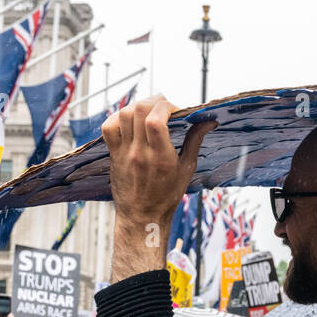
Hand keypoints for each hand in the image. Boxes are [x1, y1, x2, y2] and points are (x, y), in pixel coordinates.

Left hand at [102, 95, 215, 279]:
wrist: (142, 216)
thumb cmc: (167, 196)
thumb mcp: (187, 170)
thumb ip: (195, 141)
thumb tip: (208, 121)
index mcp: (160, 157)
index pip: (155, 119)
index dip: (166, 106)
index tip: (176, 110)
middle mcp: (140, 152)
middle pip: (139, 110)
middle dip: (154, 100)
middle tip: (164, 106)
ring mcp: (124, 152)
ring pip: (123, 114)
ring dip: (138, 106)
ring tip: (149, 112)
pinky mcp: (113, 154)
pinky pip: (108, 127)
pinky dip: (118, 117)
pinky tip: (131, 121)